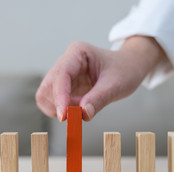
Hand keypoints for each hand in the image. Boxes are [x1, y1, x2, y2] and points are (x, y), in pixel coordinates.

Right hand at [35, 36, 164, 120]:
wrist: (128, 67)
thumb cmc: (124, 70)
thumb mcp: (116, 85)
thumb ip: (99, 99)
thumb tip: (83, 114)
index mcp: (77, 53)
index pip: (61, 75)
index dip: (60, 96)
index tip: (64, 116)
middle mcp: (65, 62)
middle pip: (48, 86)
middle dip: (59, 104)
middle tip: (78, 115)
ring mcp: (61, 75)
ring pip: (45, 95)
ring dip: (58, 108)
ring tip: (81, 110)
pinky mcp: (62, 87)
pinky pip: (50, 101)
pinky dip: (58, 110)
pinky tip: (75, 110)